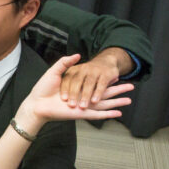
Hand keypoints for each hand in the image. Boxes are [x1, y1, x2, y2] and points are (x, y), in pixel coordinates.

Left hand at [16, 54, 132, 129]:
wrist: (36, 103)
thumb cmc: (43, 87)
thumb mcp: (55, 71)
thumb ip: (66, 63)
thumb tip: (78, 54)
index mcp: (78, 88)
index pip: (96, 83)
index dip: (108, 80)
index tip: (117, 76)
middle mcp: (82, 97)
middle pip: (105, 93)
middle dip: (118, 90)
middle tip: (131, 87)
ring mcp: (83, 105)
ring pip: (104, 103)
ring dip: (117, 102)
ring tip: (130, 100)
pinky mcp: (81, 113)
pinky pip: (97, 114)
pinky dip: (108, 114)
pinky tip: (119, 113)